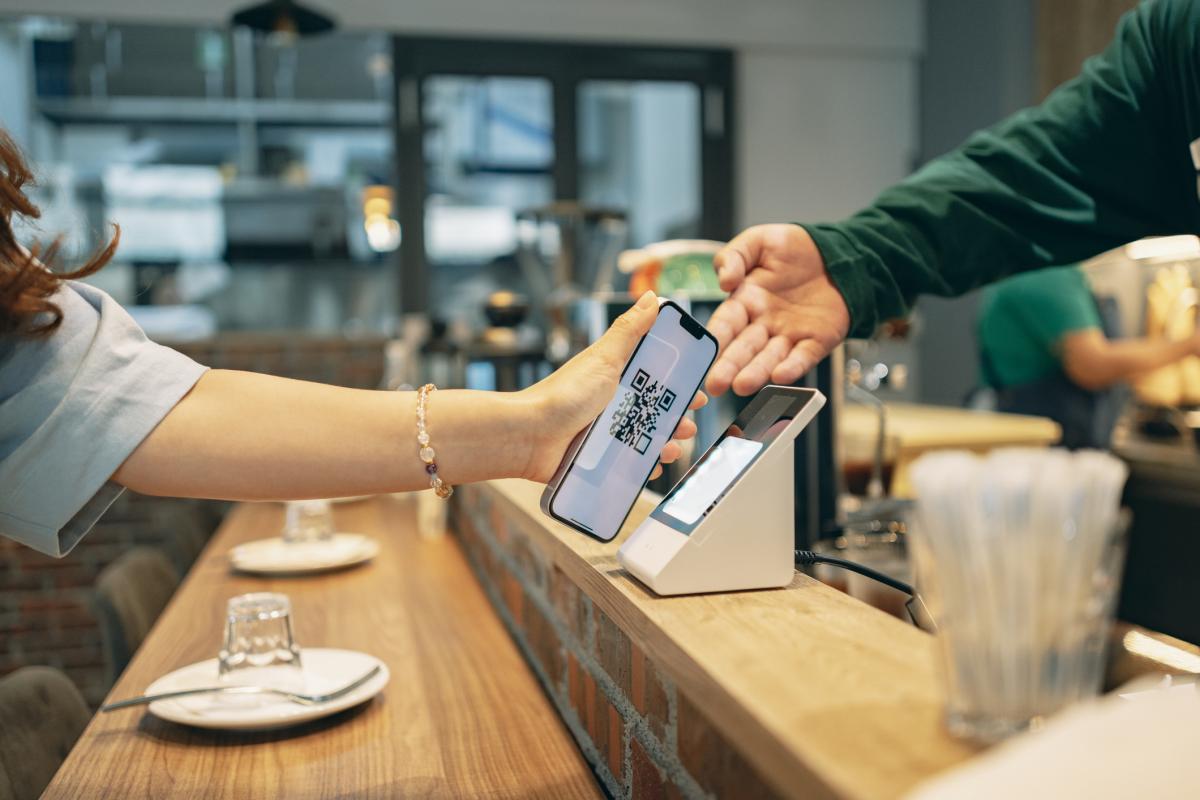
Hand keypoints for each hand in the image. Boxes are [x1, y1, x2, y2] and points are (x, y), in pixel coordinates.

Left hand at [521, 291, 705, 483]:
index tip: (697, 393)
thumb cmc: (562, 395)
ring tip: (670, 449)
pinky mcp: (596, 458)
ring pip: (644, 439)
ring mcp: (603, 432)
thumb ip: (630, 330)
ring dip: (664, 445)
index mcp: (615, 378)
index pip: (656, 379)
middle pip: (654, 412)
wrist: (528, 436)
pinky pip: (626, 465)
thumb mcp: (603, 359)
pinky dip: (641, 467)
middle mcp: (611, 404)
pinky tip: (650, 467)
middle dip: (675, 420)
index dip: (678, 386)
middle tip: (686, 426)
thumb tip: (652, 297)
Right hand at [705, 224, 849, 395]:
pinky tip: (781, 376)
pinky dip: (793, 367)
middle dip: (729, 366)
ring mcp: (790, 335)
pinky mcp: (817, 341)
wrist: (837, 253)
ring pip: (770, 358)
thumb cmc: (793, 248)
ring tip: (742, 386)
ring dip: (756, 373)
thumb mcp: (758, 241)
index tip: (702, 354)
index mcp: (745, 301)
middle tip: (716, 385)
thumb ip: (734, 256)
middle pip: (744, 348)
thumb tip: (724, 281)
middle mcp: (764, 323)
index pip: (726, 323)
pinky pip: (804, 356)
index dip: (715, 338)